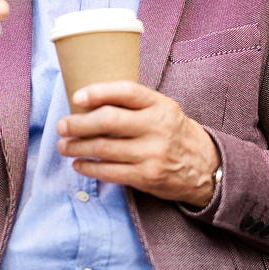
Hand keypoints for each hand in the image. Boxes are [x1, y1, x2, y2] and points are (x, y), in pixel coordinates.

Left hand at [56, 81, 220, 206]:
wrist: (206, 167)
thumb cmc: (174, 133)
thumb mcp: (164, 110)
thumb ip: (136, 104)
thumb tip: (90, 100)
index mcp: (160, 105)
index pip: (126, 92)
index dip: (98, 92)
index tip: (77, 97)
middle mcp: (157, 128)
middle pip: (108, 121)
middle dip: (78, 123)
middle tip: (62, 125)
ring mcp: (152, 154)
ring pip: (104, 148)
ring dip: (77, 147)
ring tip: (64, 145)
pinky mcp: (147, 177)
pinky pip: (110, 172)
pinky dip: (89, 167)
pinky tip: (79, 163)